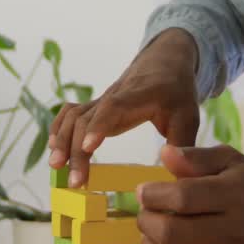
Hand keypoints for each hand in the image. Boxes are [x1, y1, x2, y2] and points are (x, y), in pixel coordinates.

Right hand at [48, 28, 199, 187]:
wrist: (164, 62)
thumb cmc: (176, 92)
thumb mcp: (188, 116)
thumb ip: (183, 145)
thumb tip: (179, 179)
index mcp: (138, 97)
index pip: (113, 107)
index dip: (98, 126)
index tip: (89, 147)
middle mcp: (114, 97)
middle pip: (86, 118)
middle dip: (76, 149)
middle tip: (76, 181)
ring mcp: (101, 100)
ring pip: (74, 116)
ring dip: (62, 141)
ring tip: (57, 168)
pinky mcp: (95, 106)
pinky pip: (70, 113)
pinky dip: (59, 128)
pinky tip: (55, 149)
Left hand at [137, 144, 243, 243]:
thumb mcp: (232, 164)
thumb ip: (197, 157)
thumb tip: (164, 153)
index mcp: (237, 196)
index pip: (183, 198)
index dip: (153, 195)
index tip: (143, 192)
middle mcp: (237, 233)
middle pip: (172, 233)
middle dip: (147, 222)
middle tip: (145, 215)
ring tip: (151, 236)